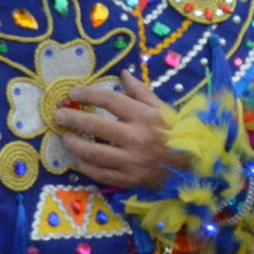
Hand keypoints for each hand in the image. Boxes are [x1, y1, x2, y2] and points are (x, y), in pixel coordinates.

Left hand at [54, 77, 179, 189]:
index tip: (73, 93)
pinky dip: (87, 167)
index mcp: (144, 116)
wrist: (194, 167)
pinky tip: (80, 160)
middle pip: (95, 125)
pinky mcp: (130, 180)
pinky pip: (101, 174)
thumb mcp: (162, 108)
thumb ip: (140, 91)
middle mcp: (136, 138)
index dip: (88, 94)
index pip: (109, 100)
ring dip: (75, 144)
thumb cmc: (177, 133)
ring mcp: (132, 161)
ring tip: (66, 139)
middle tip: (59, 116)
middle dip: (73, 118)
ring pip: (94, 152)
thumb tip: (122, 73)